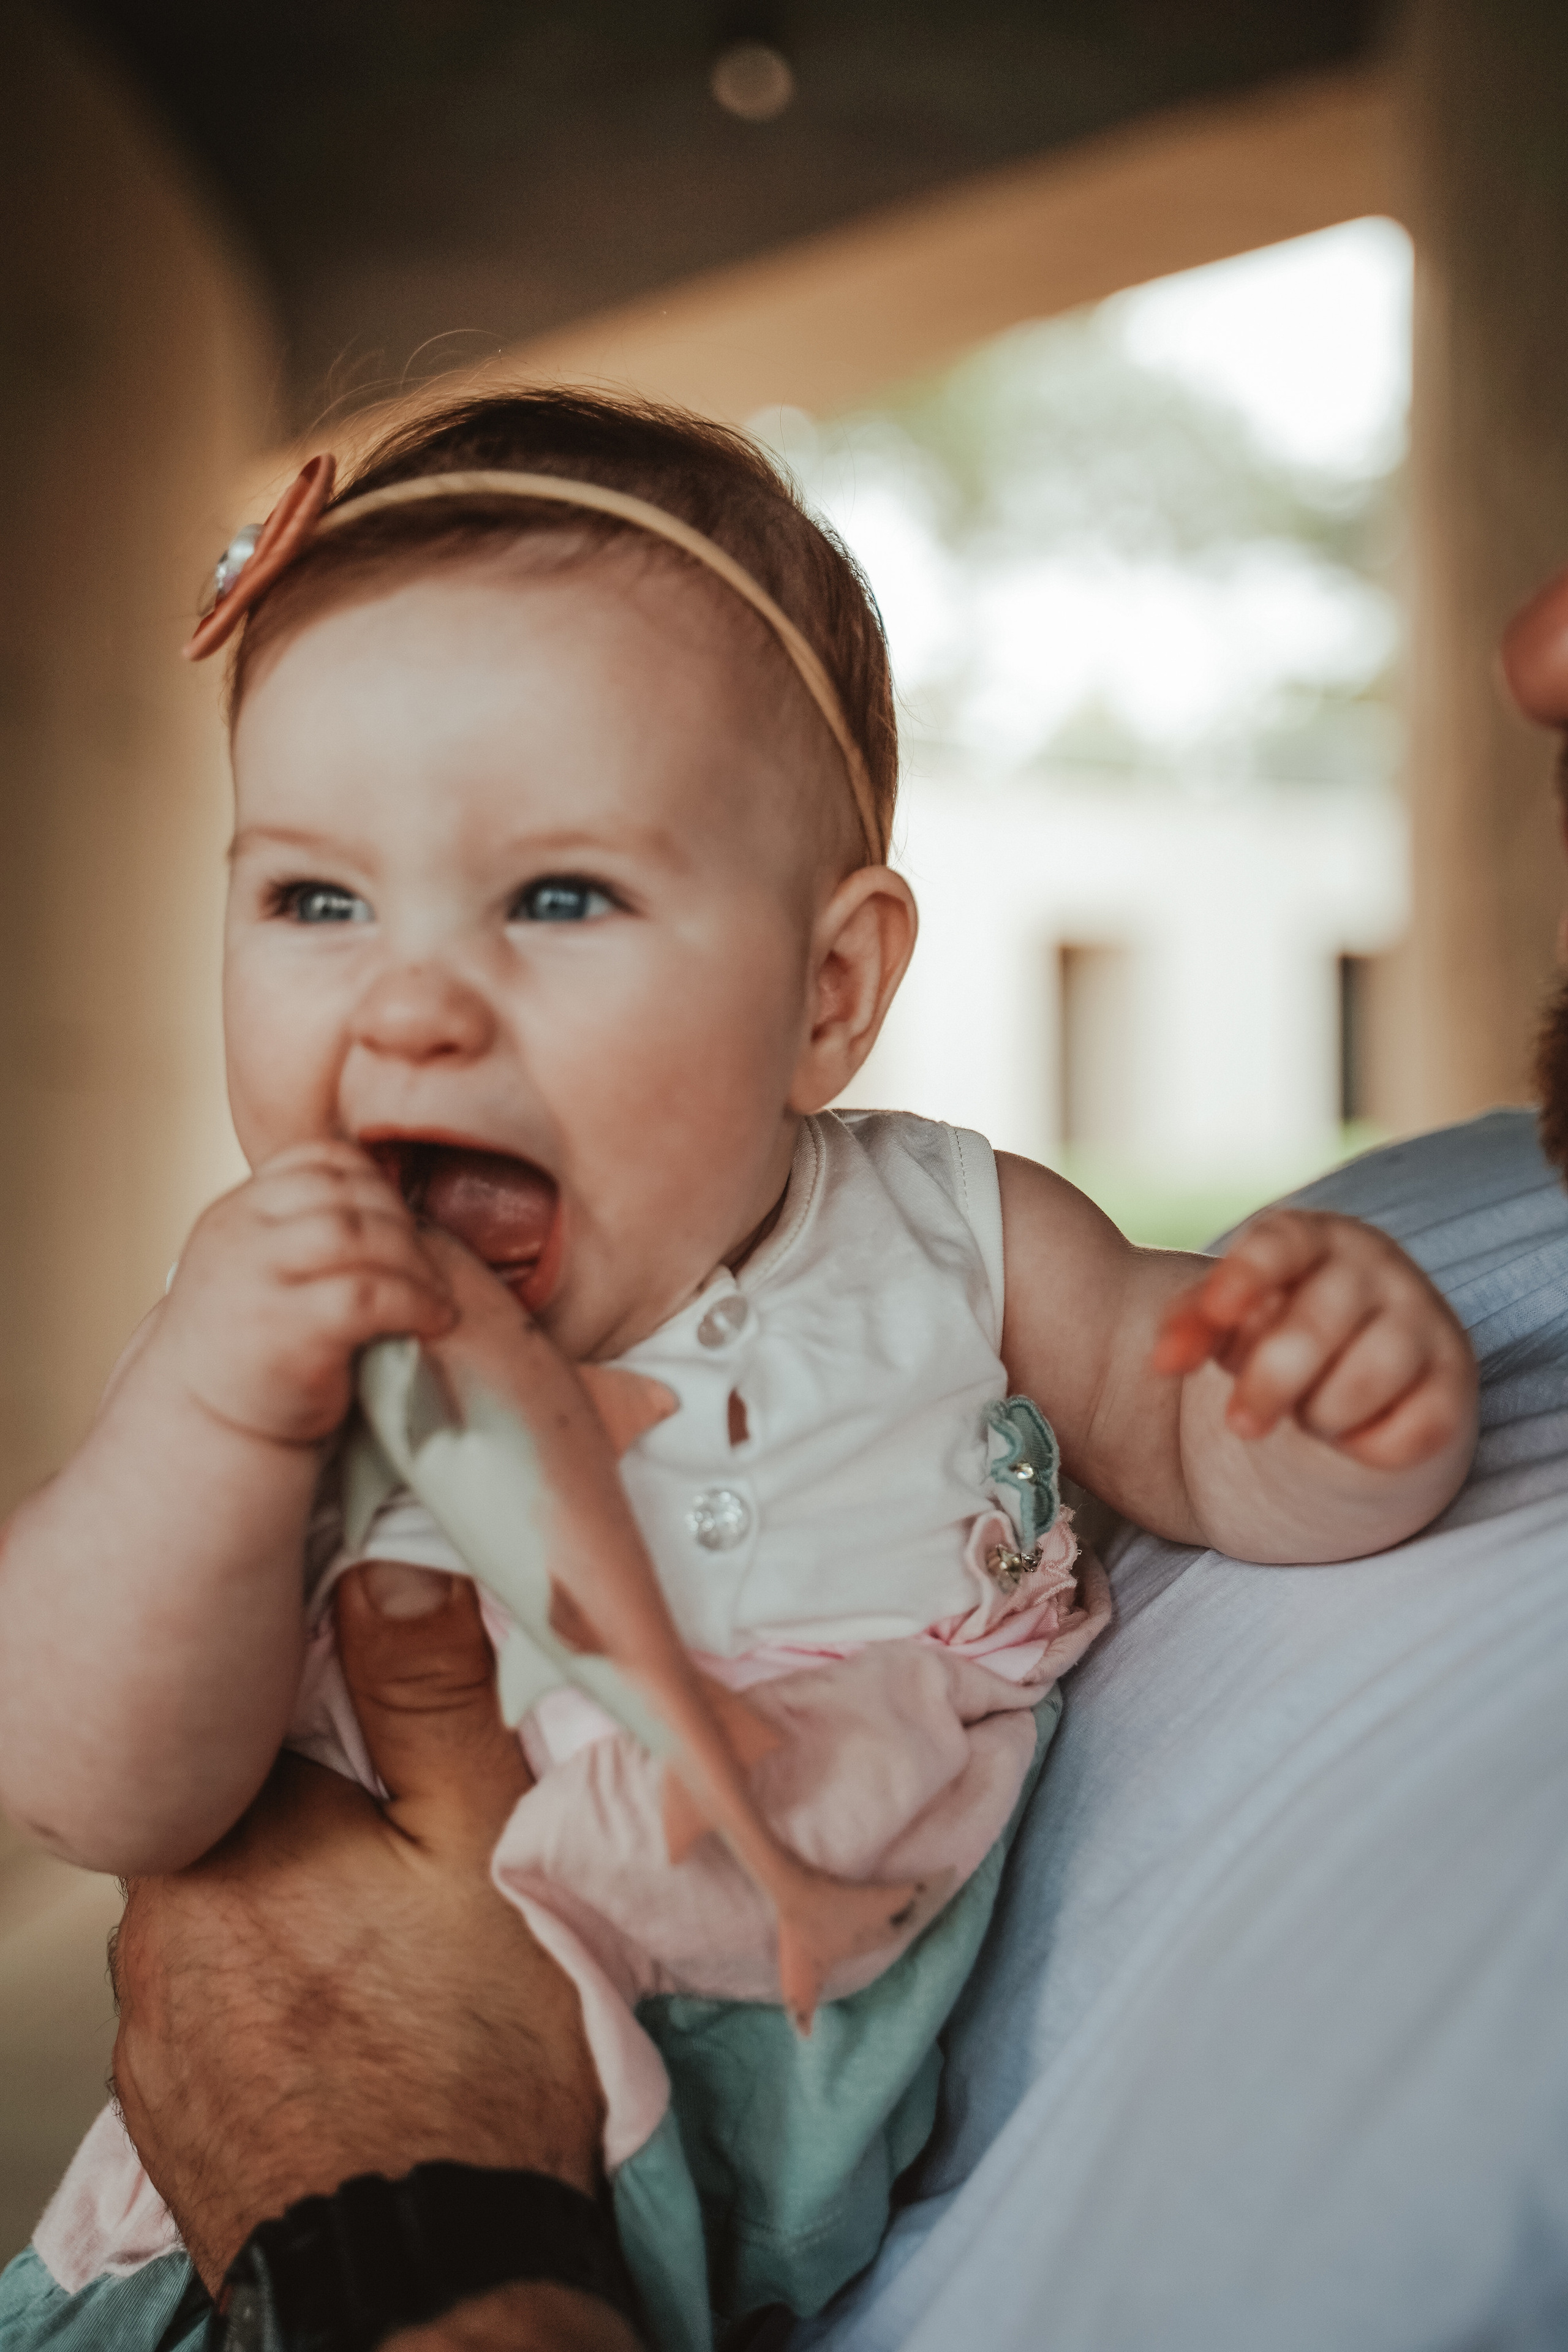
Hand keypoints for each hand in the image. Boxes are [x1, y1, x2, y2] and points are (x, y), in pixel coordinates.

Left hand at [109, 1565, 608, 2300]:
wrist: (432, 2282)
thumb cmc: (469, 2060)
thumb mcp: (481, 1843)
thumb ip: (427, 1696)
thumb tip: (387, 1563)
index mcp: (229, 1838)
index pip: (251, 1717)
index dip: (324, 1706)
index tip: (388, 1728)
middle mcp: (157, 1930)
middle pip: (233, 1817)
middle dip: (308, 1818)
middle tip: (402, 1854)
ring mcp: (150, 2033)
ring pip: (218, 1918)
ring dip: (284, 1915)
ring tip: (382, 1953)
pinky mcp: (165, 2115)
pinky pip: (208, 2014)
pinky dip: (266, 2004)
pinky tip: (341, 2029)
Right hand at [150, 1141, 455, 1444]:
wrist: (204, 1427)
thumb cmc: (253, 1348)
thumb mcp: (261, 1269)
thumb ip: (302, 1230)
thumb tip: (393, 1202)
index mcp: (235, 1212)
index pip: (317, 1159)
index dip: (374, 1181)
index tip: (401, 1221)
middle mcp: (238, 1235)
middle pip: (345, 1193)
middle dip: (402, 1222)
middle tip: (432, 1263)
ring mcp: (256, 1280)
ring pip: (358, 1235)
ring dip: (415, 1261)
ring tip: (438, 1294)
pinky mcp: (285, 1329)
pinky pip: (368, 1294)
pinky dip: (415, 1302)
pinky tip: (435, 1320)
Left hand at [1152, 1209, 1476, 1469]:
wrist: (1364, 1368)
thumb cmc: (1280, 1329)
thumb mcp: (1232, 1315)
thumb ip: (1194, 1324)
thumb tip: (1163, 1360)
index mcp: (1313, 1238)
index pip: (1278, 1245)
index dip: (1244, 1277)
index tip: (1216, 1313)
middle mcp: (1376, 1268)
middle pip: (1315, 1328)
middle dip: (1267, 1385)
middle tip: (1240, 1423)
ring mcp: (1425, 1322)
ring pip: (1361, 1384)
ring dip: (1319, 1416)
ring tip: (1311, 1411)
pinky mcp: (1456, 1385)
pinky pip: (1408, 1434)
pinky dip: (1367, 1449)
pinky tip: (1354, 1435)